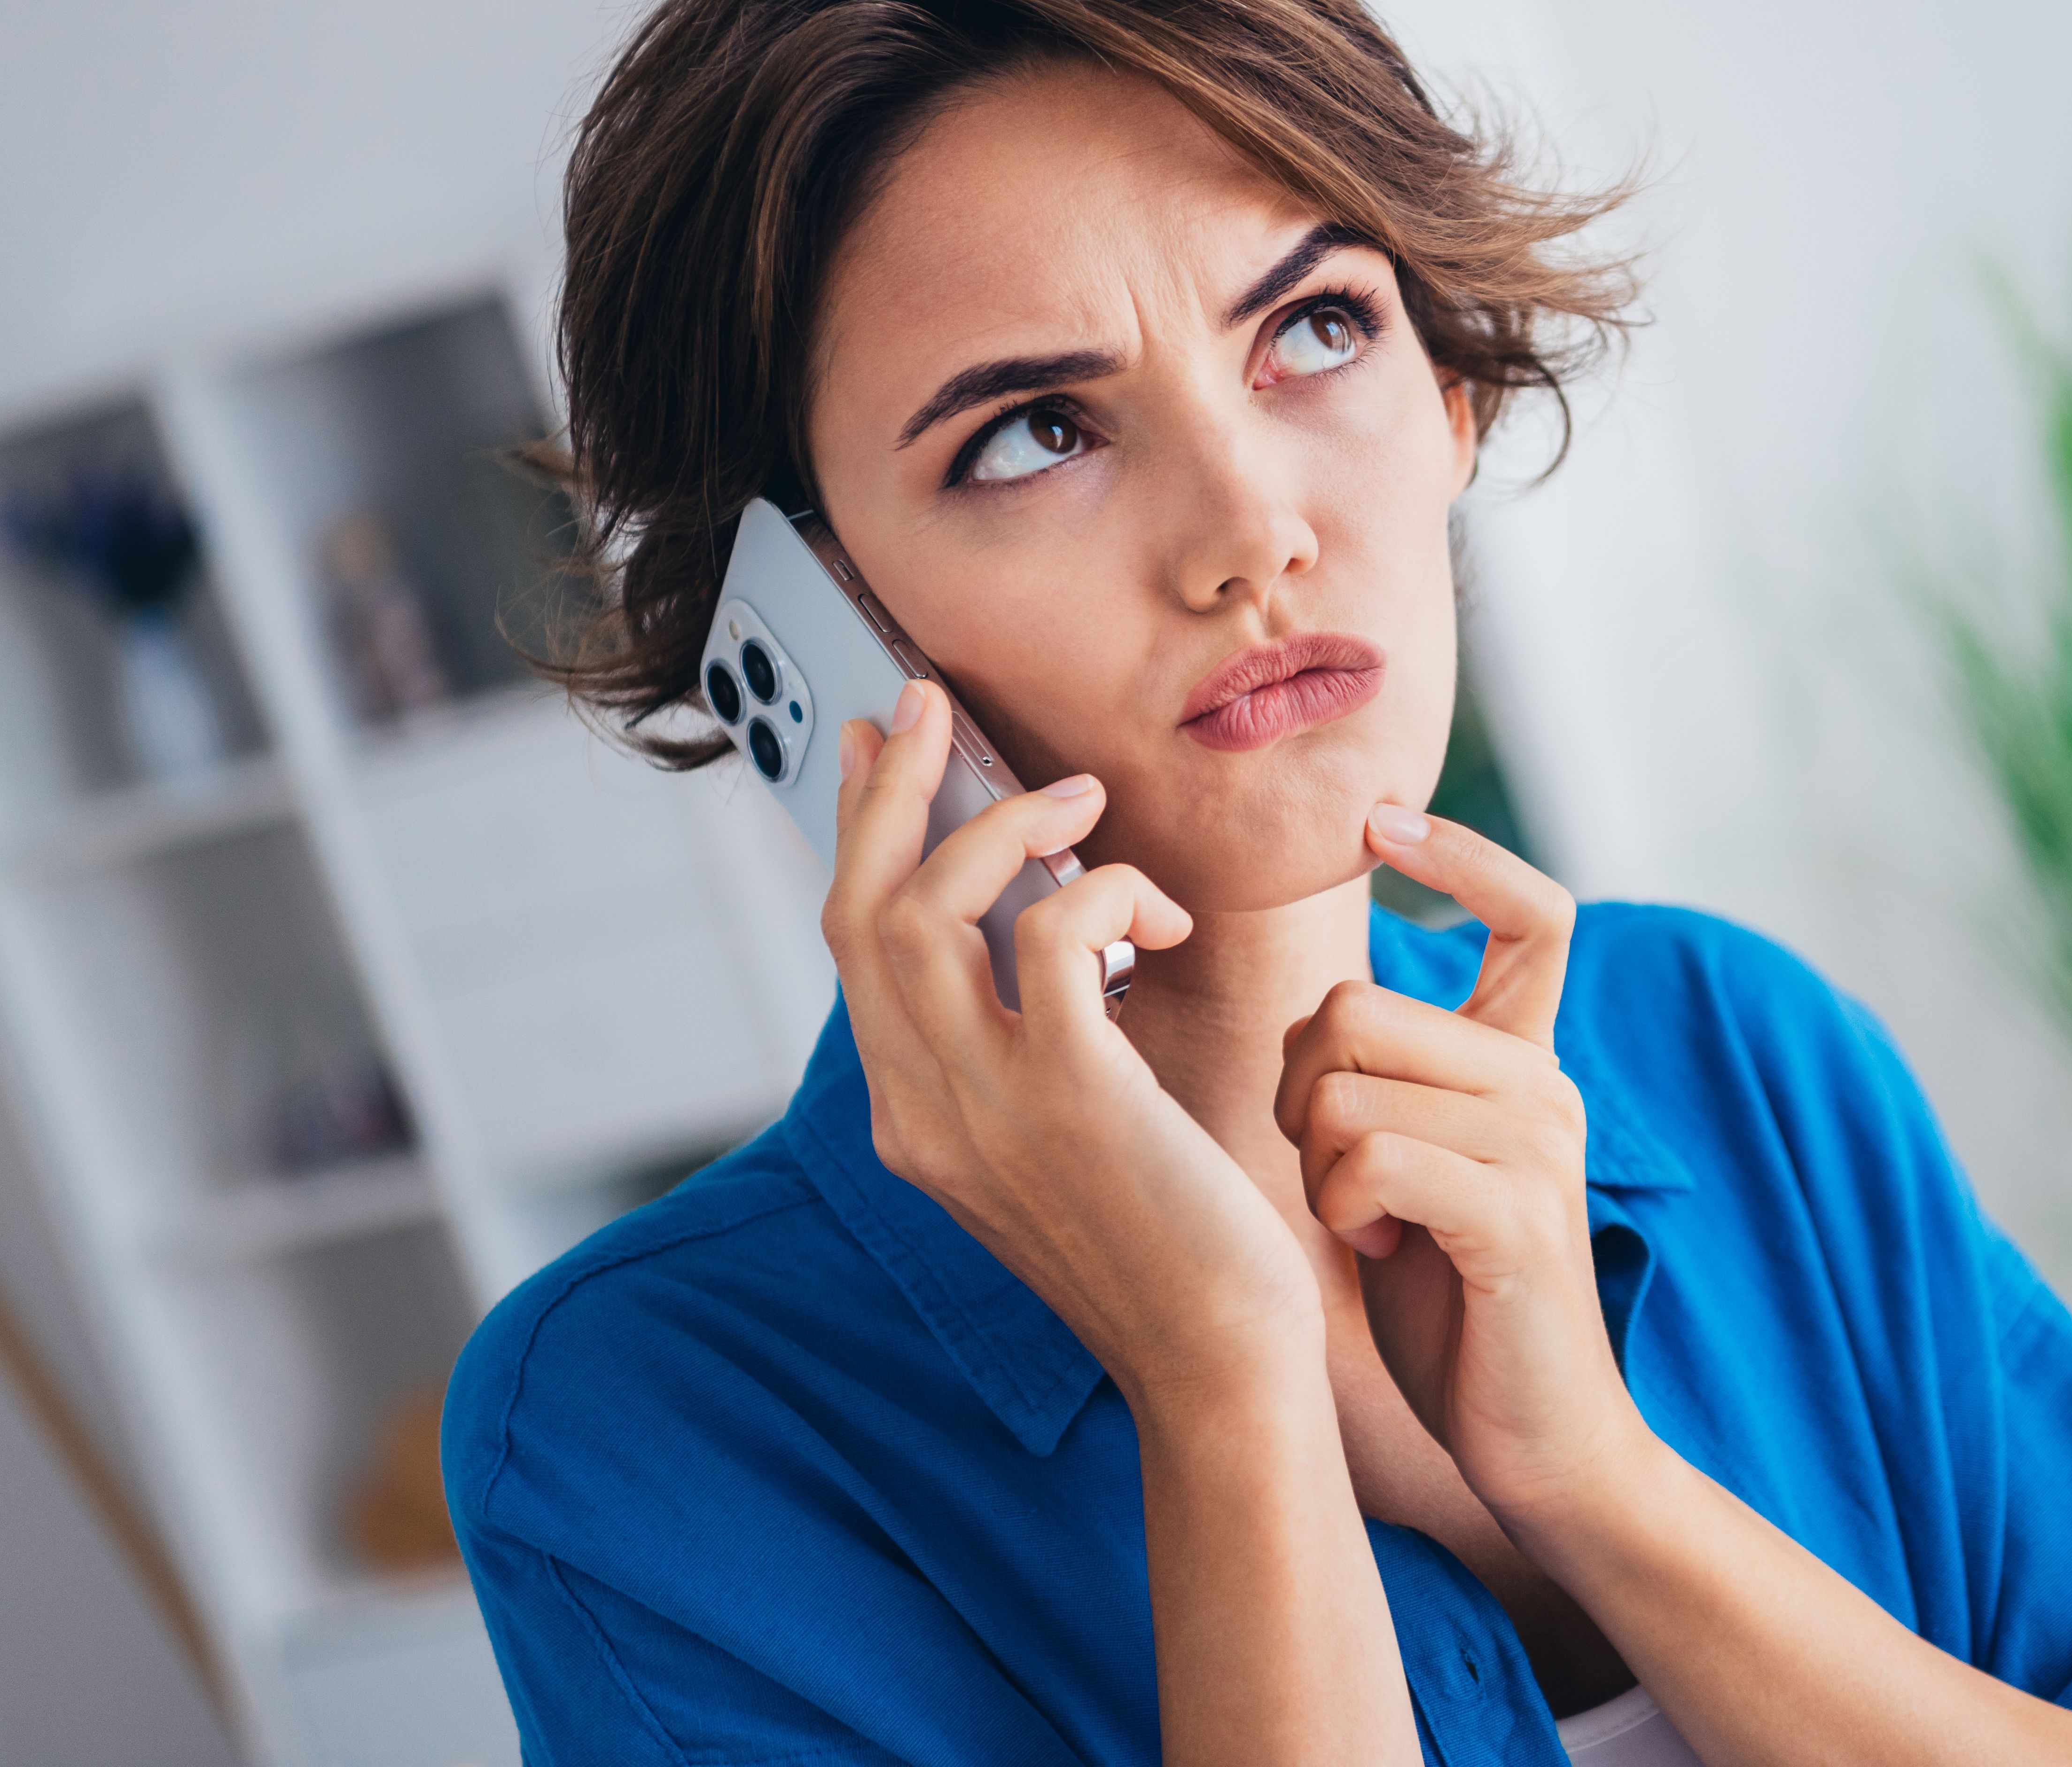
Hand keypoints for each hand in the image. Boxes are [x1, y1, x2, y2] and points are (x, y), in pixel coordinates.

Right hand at [828, 682, 1319, 1406]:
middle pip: (860, 911)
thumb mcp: (1065, 1139)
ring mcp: (980, 1108)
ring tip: (1078, 799)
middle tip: (931, 706)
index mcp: (913, 1121)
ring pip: (926, 911)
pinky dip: (1107, 893)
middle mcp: (920, 1112)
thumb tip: (1031, 935)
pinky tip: (1164, 916)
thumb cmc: (1172, 1243)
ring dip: (1001, 826)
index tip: (887, 747)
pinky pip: (1058, 934)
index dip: (861, 836)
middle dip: (890, 793)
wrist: (1220, 1364)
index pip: (851, 950)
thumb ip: (1027, 1048)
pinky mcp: (1067, 1096)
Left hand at [1274, 806, 1651, 1524]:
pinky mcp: (1515, 1214)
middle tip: (1332, 1169)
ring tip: (1364, 1221)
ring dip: (1315, 1163)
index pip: (1533, 911)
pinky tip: (1376, 1252)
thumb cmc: (1451, 1303)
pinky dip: (1341, 1209)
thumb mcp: (1416, 1162)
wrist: (1538, 1441)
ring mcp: (1539, 1145)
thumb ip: (1387, 1081)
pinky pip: (1371, 1158)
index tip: (1380, 820)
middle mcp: (1544, 1083)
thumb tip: (1322, 1012)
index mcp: (1526, 1060)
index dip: (1459, 852)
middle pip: (1357, 1004)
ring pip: (1345, 1084)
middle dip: (1298, 1086)